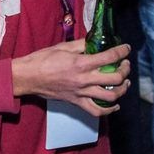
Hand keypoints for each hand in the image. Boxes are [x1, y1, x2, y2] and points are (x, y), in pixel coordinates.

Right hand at [11, 39, 130, 114]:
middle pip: (115, 78)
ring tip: (124, 83)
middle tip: (125, 64)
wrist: (27, 77)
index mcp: (81, 63)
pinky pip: (97, 111)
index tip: (126, 48)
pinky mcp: (76, 102)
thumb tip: (94, 41)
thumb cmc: (41, 60)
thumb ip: (81, 45)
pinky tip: (115, 104)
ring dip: (122, 90)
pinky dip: (109, 110)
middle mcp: (84, 80)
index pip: (109, 57)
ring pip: (110, 96)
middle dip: (125, 70)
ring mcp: (81, 93)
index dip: (122, 51)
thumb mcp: (62, 47)